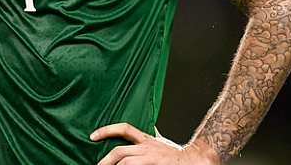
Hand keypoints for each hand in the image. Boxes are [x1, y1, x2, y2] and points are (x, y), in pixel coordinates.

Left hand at [91, 123, 219, 164]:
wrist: (197, 160)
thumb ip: (143, 149)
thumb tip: (128, 153)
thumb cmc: (177, 158)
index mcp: (147, 140)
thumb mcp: (158, 149)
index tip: (93, 136)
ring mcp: (151, 155)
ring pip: (124, 160)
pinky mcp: (155, 163)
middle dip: (105, 160)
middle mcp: (147, 146)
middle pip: (119, 150)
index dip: (107, 130)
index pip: (124, 129)